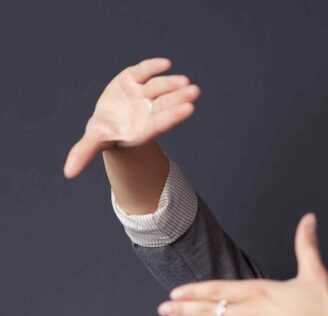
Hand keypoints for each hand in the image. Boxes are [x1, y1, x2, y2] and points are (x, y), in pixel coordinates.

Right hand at [63, 57, 199, 177]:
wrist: (112, 119)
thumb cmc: (107, 133)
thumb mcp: (95, 141)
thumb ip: (84, 154)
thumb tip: (68, 174)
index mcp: (142, 128)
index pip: (161, 122)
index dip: (174, 115)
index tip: (189, 109)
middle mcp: (146, 110)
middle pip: (166, 104)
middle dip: (179, 98)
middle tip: (194, 92)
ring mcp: (142, 94)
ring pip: (160, 88)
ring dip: (171, 84)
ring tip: (186, 82)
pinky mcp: (135, 79)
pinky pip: (147, 72)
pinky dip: (155, 67)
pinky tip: (166, 64)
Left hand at [157, 213, 327, 315]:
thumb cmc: (325, 314)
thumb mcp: (315, 274)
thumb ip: (306, 245)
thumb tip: (309, 219)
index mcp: (258, 293)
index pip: (216, 290)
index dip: (193, 292)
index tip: (176, 293)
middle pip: (206, 310)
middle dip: (182, 309)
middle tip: (163, 309)